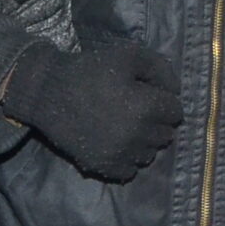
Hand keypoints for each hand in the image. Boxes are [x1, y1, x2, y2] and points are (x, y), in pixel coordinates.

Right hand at [1, 42, 184, 183]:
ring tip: (126, 126)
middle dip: (156, 122)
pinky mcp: (104, 166)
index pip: (175, 112)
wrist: (49, 93)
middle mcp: (138, 135)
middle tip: (137, 110)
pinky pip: (130, 170)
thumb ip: (160, 68)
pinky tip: (116, 142)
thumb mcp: (128, 55)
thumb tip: (175, 90)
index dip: (163, 101)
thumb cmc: (90, 70)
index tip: (148, 95)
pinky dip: (127, 158)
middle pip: (165, 135)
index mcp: (147, 108)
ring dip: (144, 142)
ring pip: (150, 154)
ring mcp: (120, 154)